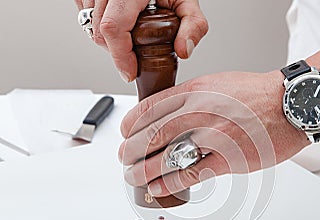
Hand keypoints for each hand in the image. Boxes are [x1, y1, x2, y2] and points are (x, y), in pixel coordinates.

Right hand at [73, 0, 207, 81]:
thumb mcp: (187, 1)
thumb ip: (193, 25)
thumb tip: (184, 50)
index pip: (113, 27)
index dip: (120, 56)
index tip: (130, 72)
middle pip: (100, 31)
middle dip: (117, 52)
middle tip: (134, 58)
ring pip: (91, 25)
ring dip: (109, 41)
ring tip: (129, 39)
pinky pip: (86, 15)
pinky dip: (101, 27)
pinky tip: (121, 26)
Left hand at [119, 71, 308, 196]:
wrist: (292, 104)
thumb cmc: (257, 94)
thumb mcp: (218, 84)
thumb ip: (192, 98)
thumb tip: (169, 116)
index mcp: (196, 91)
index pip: (151, 107)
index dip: (131, 124)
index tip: (124, 134)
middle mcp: (201, 111)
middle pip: (153, 134)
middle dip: (132, 150)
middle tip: (125, 159)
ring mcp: (214, 136)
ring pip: (167, 156)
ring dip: (145, 170)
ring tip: (134, 177)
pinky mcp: (229, 159)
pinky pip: (191, 173)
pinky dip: (170, 182)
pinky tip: (158, 187)